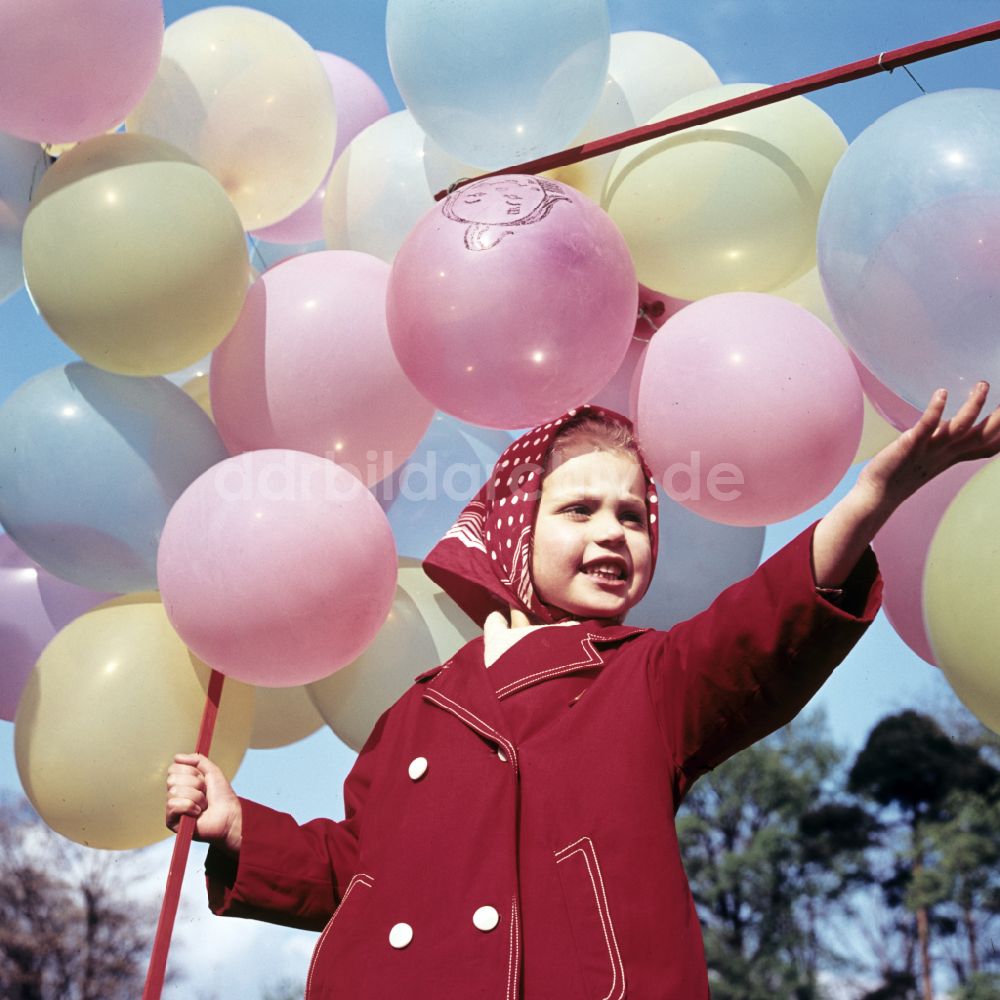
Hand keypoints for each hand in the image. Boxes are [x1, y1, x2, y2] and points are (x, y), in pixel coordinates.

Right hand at [165, 752, 242, 854]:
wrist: (229, 816)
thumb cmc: (222, 796)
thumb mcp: (212, 772)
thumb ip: (197, 760)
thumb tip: (177, 756)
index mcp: (183, 781)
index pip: (173, 768)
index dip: (191, 771)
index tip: (203, 778)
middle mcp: (175, 793)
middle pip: (172, 779)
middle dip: (195, 784)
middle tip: (205, 792)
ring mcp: (172, 808)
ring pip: (174, 791)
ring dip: (196, 796)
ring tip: (203, 804)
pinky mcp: (171, 821)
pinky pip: (173, 805)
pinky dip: (190, 807)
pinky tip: (197, 813)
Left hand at [812, 381, 999, 587]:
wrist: (878, 493)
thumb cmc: (905, 472)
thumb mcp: (935, 457)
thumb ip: (951, 444)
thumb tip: (962, 427)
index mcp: (955, 456)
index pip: (988, 445)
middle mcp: (947, 453)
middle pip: (982, 436)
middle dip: (999, 419)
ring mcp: (930, 449)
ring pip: (960, 428)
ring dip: (973, 406)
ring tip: (983, 385)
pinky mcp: (911, 445)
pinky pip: (926, 427)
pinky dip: (935, 411)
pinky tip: (941, 393)